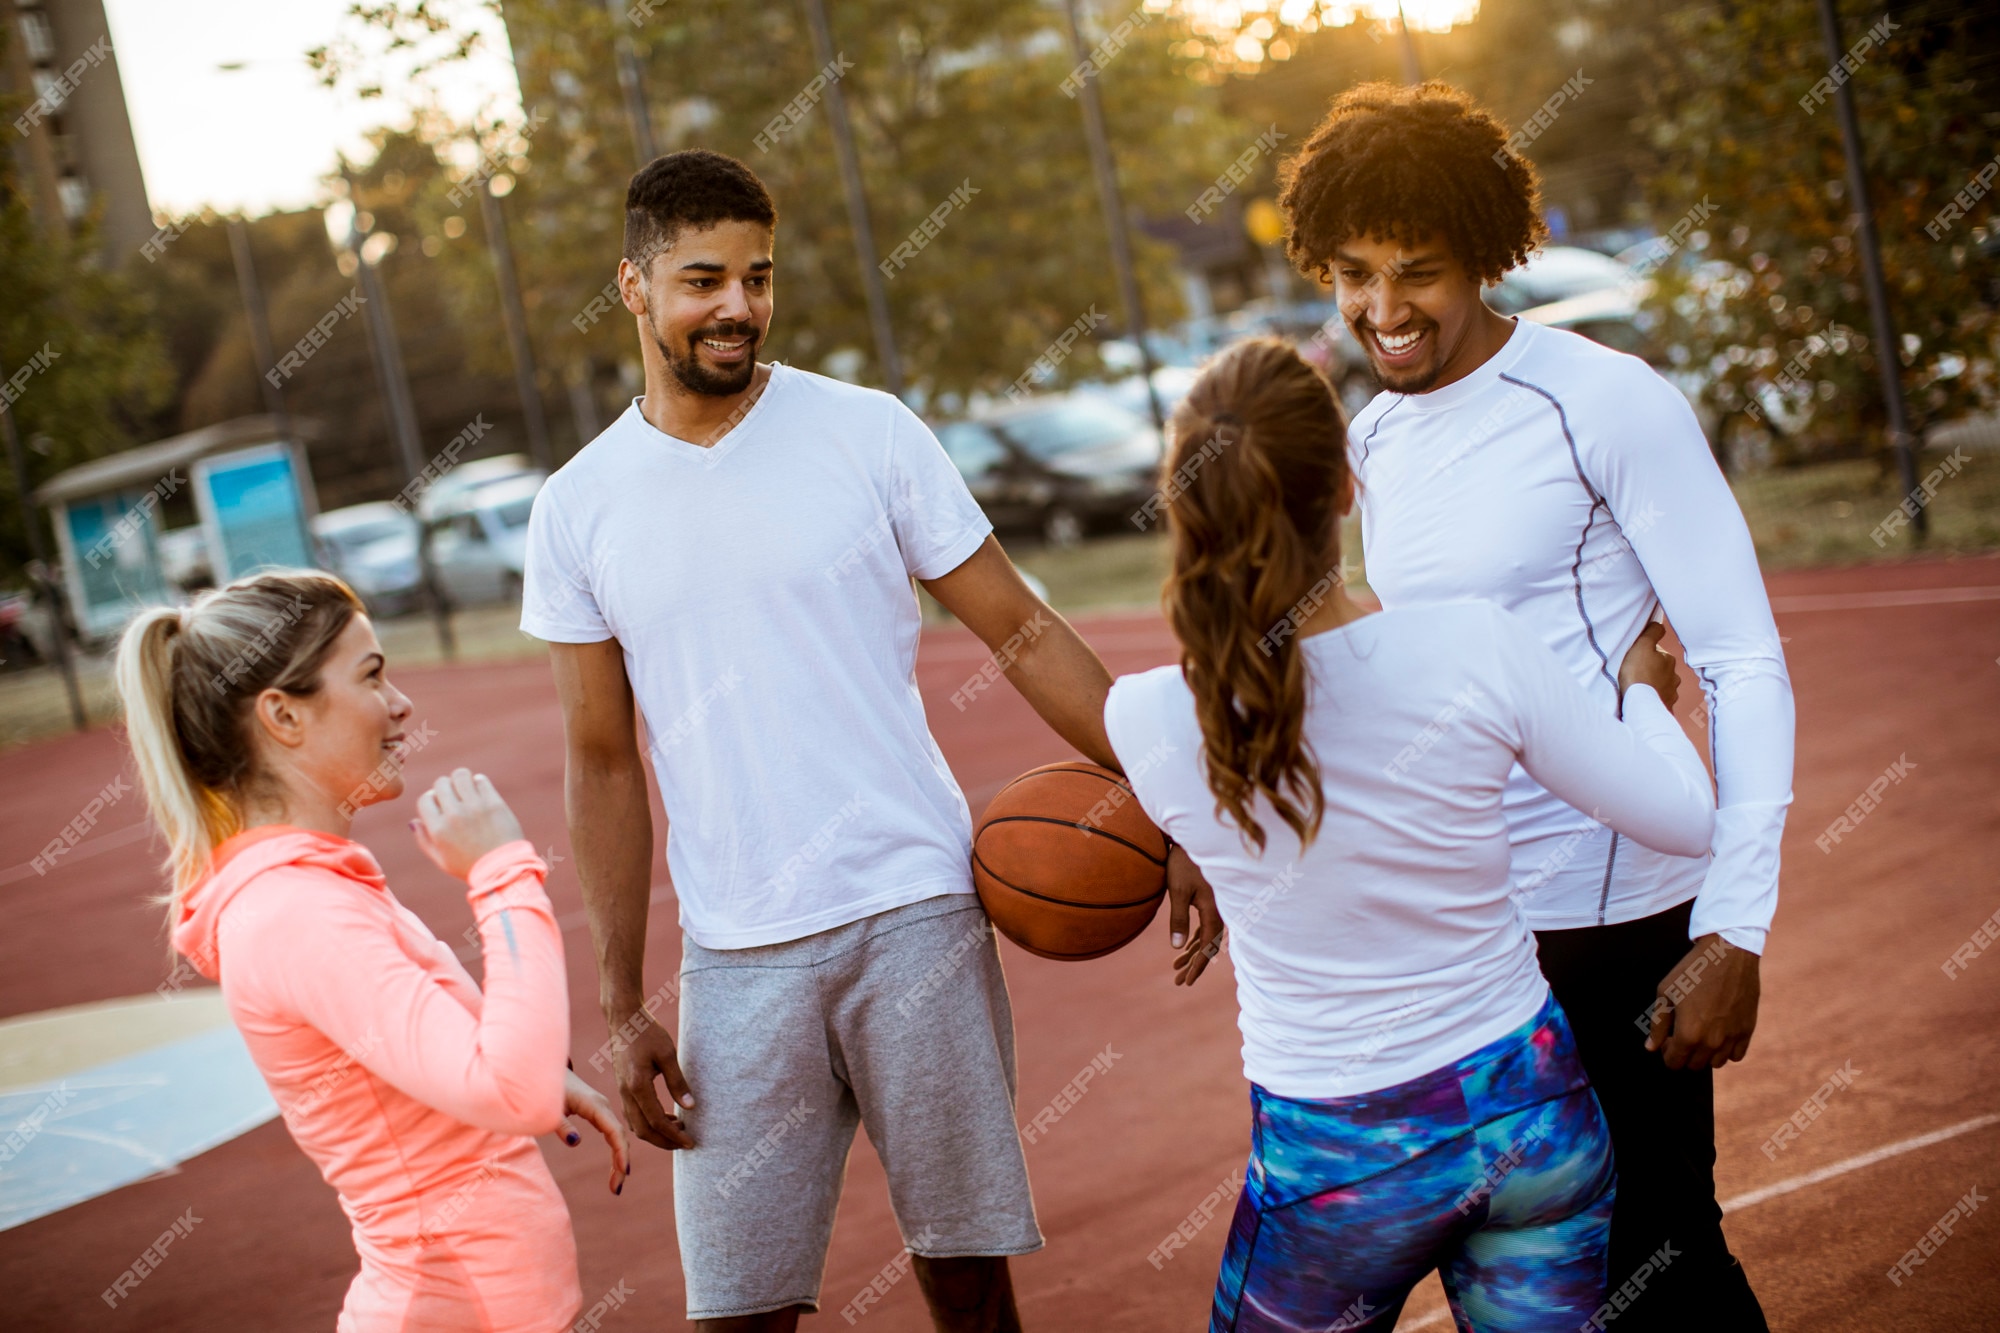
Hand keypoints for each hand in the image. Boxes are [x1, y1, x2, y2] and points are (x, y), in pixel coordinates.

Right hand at [411, 769, 524, 878]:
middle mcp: (454, 815)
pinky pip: (481, 780)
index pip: (425, 798)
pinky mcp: (494, 803)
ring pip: (460, 775)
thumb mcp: (441, 860)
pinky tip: (481, 793)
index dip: (431, 799)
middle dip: (445, 787)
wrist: (503, 869)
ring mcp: (475, 807)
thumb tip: (413, 821)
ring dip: (461, 780)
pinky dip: (479, 783)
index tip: (440, 805)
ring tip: (467, 790)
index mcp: (438, 829)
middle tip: (455, 797)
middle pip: (441, 783)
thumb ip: (423, 840)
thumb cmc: (470, 867)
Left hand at [558, 1069, 630, 1193]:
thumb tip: (575, 1142)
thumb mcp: (552, 1108)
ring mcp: (602, 1109)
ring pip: (618, 1136)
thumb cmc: (547, 1088)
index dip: (621, 1153)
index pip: (615, 1132)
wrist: (546, 1070)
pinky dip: (615, 1150)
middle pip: (620, 1137)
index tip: (623, 1173)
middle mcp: (603, 1107)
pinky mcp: (598, 1112)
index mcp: (595, 1106)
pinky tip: (615, 1166)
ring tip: (615, 1184)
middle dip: (621, 1163)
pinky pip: (612, 1133)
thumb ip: (561, 1124)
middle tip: (616, 1189)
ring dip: (619, 1159)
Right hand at [608, 1009, 695, 1150]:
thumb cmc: (647, 1032)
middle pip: (643, 1130)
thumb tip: (690, 1107)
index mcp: (637, 1086)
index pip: (656, 1121)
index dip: (674, 1136)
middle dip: (664, 1142)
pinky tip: (666, 1116)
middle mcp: (626, 1093)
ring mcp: (622, 1091)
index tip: (690, 1142)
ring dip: (656, 1134)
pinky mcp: (622, 1088)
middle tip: (686, 1143)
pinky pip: (633, 1114)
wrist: (624, 1018)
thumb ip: (678, 1082)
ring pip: (636, 1125)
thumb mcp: (667, 1054)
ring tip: (679, 1129)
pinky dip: (649, 1123)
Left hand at [1166, 844, 1226, 986]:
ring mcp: (1217, 906)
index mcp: (1215, 910)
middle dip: (1194, 964)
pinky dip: (1194, 939)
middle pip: (1209, 945)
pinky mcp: (1210, 901)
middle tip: (1178, 982)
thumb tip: (1176, 947)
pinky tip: (1185, 949)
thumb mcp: (1177, 891)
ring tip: (1176, 969)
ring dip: (1193, 953)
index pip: (1208, 946)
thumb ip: (1178, 918)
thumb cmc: (1184, 862)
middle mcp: (1220, 911)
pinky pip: (1205, 927)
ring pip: (1206, 937)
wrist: (1193, 838)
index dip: (1198, 966)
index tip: (1186, 981)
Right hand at [1617, 621, 1680, 710]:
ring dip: (1655, 686)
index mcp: (1669, 660)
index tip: (1636, 659)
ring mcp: (1672, 694)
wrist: (1640, 704)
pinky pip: (1661, 700)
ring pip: (1663, 686)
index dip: (1647, 654)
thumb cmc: (1638, 674)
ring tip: (1640, 689)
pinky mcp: (1667, 708)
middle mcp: (1675, 677)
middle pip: (1662, 670)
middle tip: (1636, 674)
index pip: (1658, 652)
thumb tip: (1660, 625)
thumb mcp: (1642, 646)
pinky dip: (1655, 699)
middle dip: (1653, 670)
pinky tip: (1645, 700)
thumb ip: (1653, 632)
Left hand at [1646, 933, 1760, 1069]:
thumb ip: (1658, 1024)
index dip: (1666, 1052)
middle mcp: (1712, 1042)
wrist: (1728, 954)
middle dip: (1684, 1053)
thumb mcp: (1666, 992)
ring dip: (1705, 1054)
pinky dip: (1727, 1050)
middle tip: (1682, 1032)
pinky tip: (1719, 1033)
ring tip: (1701, 1032)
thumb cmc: (1692, 971)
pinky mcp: (1748, 1030)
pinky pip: (1737, 1055)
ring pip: (1716, 1063)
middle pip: (1694, 1065)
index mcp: (1688, 1035)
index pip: (1674, 1063)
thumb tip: (1651, 1048)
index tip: (1667, 1037)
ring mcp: (1732, 1037)